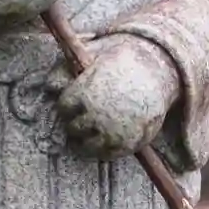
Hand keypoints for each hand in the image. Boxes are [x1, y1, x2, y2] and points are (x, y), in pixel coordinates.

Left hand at [55, 35, 179, 158]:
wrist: (160, 71)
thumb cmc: (124, 59)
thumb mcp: (95, 52)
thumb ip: (68, 66)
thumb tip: (48, 86)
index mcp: (85, 93)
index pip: (63, 107)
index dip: (67, 105)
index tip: (73, 103)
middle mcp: (96, 115)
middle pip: (73, 128)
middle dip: (75, 122)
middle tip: (82, 118)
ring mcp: (112, 132)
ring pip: (86, 147)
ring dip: (85, 141)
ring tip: (91, 132)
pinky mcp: (128, 144)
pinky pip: (107, 155)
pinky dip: (103, 151)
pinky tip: (104, 141)